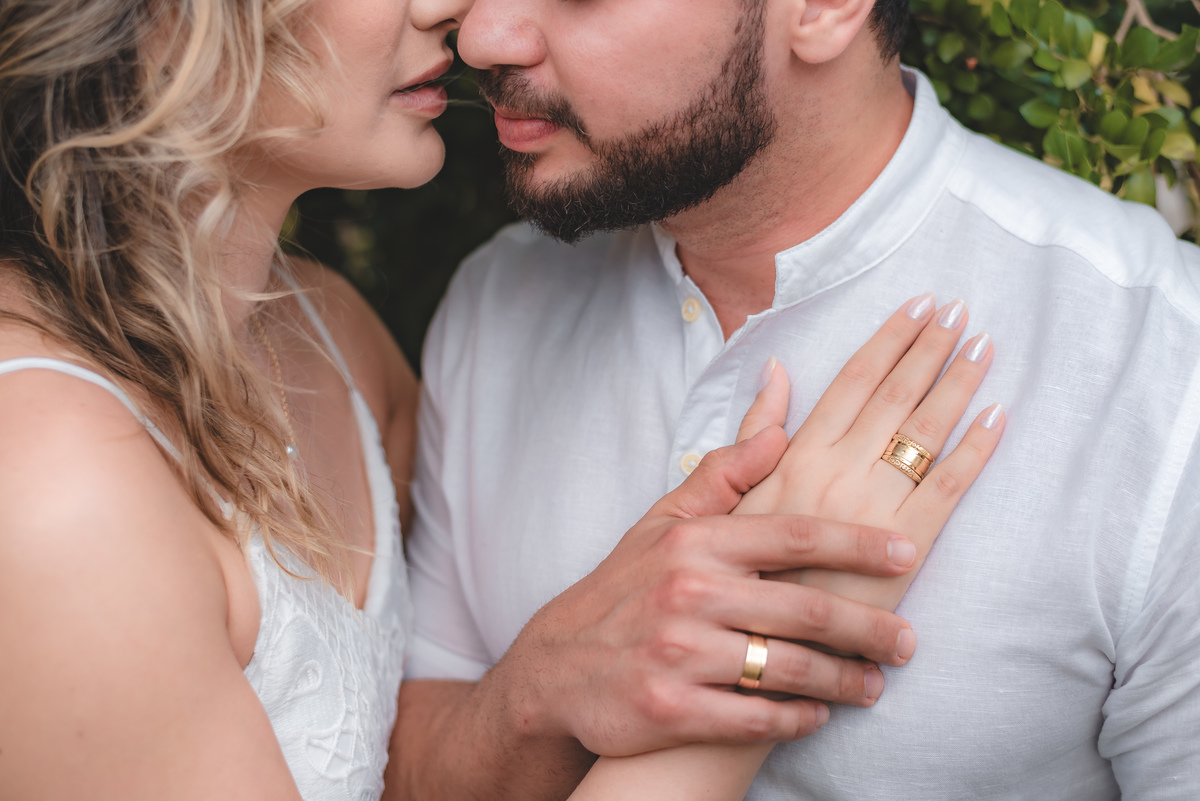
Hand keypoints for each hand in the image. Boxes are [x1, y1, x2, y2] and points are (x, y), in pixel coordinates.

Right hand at [489, 426, 920, 757]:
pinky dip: (795, 720)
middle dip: (867, 628)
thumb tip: (779, 417)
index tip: (907, 552)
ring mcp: (677, 656)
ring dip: (842, 680)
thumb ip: (726, 474)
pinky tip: (819, 714)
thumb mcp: (663, 523)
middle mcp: (686, 595)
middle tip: (907, 641)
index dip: (856, 544)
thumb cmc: (623, 589)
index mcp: (694, 543)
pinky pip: (754, 718)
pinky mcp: (671, 711)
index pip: (791, 536)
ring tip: (875, 684)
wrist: (555, 667)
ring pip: (785, 670)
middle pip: (802, 609)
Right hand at [737, 293, 1003, 614]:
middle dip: (931, 348)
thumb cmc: (732, 578)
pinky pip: (948, 491)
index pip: (852, 382)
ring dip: (959, 384)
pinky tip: (998, 419)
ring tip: (984, 346)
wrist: (747, 650)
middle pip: (894, 396)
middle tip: (961, 309)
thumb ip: (749, 438)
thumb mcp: (723, 501)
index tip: (918, 307)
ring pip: (924, 432)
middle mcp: (835, 473)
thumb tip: (775, 373)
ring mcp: (871, 510)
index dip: (889, 340)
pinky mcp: (902, 552)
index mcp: (794, 459)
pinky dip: (975, 451)